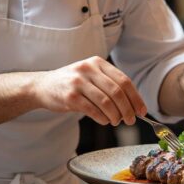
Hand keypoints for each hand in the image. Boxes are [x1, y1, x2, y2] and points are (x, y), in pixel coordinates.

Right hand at [31, 56, 146, 125]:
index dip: (136, 97)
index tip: (142, 110)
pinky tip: (104, 121)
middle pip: (117, 92)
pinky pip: (92, 110)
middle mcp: (88, 69)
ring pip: (106, 102)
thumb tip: (134, 105)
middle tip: (131, 120)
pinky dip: (102, 118)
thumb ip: (109, 85)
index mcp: (97, 62)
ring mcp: (78, 82)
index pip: (124, 80)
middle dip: (128, 109)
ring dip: (115, 115)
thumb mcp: (90, 76)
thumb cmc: (72, 84)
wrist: (42, 86)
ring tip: (117, 121)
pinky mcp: (70, 96)